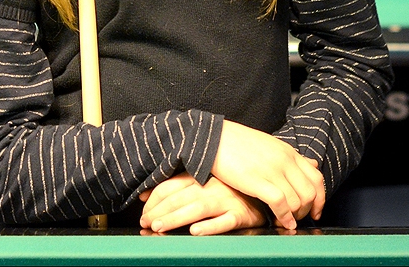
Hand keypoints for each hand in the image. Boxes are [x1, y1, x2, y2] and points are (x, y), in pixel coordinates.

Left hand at [139, 174, 265, 234]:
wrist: (266, 190)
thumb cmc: (230, 188)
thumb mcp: (204, 182)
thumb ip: (178, 187)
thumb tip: (144, 196)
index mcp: (201, 176)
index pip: (171, 186)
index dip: (154, 200)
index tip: (143, 213)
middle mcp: (212, 187)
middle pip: (180, 198)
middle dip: (159, 211)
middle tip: (146, 223)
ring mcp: (227, 200)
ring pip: (197, 208)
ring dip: (176, 218)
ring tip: (160, 227)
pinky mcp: (241, 214)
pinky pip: (225, 221)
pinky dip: (210, 226)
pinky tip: (196, 232)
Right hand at [209, 120, 325, 229]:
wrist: (214, 137)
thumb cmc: (239, 143)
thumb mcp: (271, 144)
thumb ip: (291, 157)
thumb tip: (312, 164)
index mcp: (289, 152)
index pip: (317, 178)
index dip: (320, 199)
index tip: (316, 211)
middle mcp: (284, 160)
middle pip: (310, 192)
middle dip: (308, 210)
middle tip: (299, 218)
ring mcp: (272, 170)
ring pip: (297, 200)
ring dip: (295, 216)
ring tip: (287, 222)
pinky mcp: (257, 181)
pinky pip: (280, 203)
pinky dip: (284, 217)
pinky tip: (282, 223)